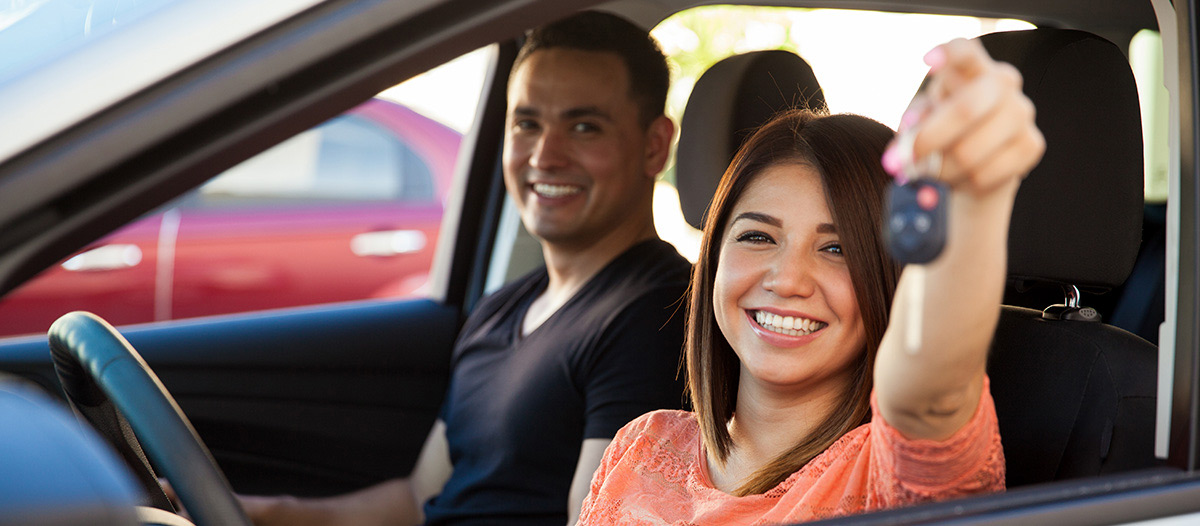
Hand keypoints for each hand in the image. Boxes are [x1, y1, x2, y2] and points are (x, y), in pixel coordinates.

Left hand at [884, 38, 1044, 198]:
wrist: (971, 165)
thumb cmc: (940, 132)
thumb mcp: (919, 122)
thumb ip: (911, 126)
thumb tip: (905, 141)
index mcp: (970, 68)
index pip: (965, 50)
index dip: (948, 54)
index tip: (928, 61)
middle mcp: (1002, 82)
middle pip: (966, 109)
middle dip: (931, 139)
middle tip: (910, 157)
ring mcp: (1022, 112)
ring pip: (970, 151)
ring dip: (943, 170)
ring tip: (936, 171)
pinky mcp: (1032, 144)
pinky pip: (986, 174)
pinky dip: (965, 183)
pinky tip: (965, 176)